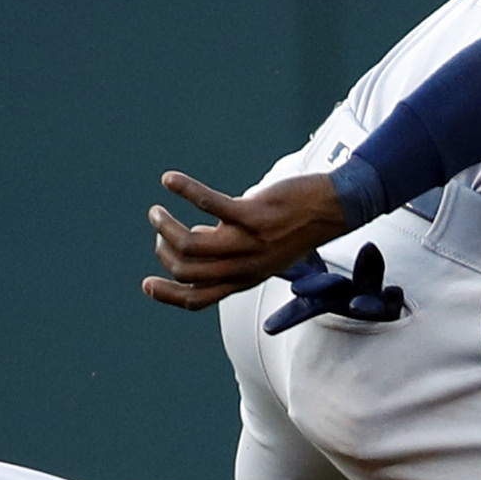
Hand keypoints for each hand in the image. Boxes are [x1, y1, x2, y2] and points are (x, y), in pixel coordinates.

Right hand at [142, 171, 349, 309]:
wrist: (333, 210)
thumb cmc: (296, 227)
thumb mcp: (262, 251)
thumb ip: (228, 250)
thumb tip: (197, 237)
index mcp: (244, 279)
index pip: (198, 299)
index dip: (168, 295)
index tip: (147, 285)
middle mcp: (245, 266)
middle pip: (186, 270)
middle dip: (163, 250)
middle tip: (160, 225)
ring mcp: (249, 242)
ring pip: (191, 244)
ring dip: (165, 225)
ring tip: (157, 209)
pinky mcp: (254, 215)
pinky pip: (209, 205)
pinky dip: (184, 191)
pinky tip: (169, 180)